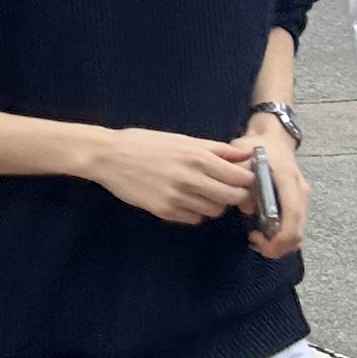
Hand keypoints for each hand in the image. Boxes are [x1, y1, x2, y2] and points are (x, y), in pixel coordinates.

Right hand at [83, 125, 260, 226]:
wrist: (109, 157)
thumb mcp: (182, 139)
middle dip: (236, 195)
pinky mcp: (165, 212)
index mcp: (197, 156)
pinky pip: (195, 218)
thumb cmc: (146, 143)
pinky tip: (185, 199)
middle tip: (228, 190)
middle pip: (232, 197)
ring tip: (203, 192)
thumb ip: (217, 149)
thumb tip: (247, 154)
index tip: (243, 179)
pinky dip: (195, 211)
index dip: (246, 180)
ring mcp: (177, 198)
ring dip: (215, 203)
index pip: (239, 177)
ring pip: (215, 210)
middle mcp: (190, 178)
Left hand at [246, 129, 310, 260]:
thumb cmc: (257, 147)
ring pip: (298, 234)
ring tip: (255, 238)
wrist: (273, 138)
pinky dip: (281, 238)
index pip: (292, 215)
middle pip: (298, 231)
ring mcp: (302, 199)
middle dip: (277, 246)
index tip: (256, 239)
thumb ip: (243, 180)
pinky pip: (294, 229)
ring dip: (278, 245)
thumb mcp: (243, 156)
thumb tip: (248, 209)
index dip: (279, 236)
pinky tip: (263, 233)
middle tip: (253, 242)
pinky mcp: (298, 204)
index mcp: (289, 180)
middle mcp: (300, 192)